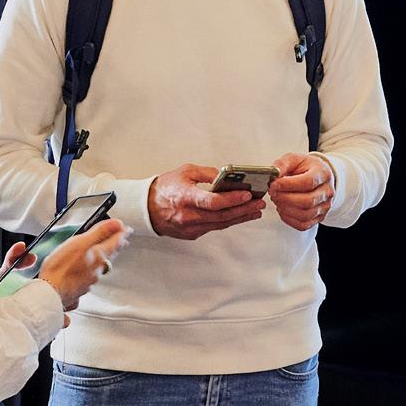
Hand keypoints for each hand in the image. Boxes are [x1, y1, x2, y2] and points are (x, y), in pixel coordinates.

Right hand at [38, 219, 129, 321]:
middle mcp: (97, 270)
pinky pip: (88, 279)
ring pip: (100, 268)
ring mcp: (89, 281)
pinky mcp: (79, 289)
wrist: (50, 292)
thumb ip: (99, 232)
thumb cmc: (60, 268)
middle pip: (110, 255)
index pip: (116, 242)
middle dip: (116, 246)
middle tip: (121, 240)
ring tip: (104, 254)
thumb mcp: (80, 243)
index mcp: (98, 257)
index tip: (127, 229)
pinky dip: (89, 273)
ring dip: (103, 259)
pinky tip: (85, 273)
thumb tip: (117, 224)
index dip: (122, 233)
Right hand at [147, 164, 265, 239]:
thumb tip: (226, 177)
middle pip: (222, 216)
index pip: (213, 202)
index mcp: (185, 197)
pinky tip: (239, 216)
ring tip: (255, 210)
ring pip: (221, 224)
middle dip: (243, 209)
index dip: (232, 199)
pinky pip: (214, 227)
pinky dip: (228, 221)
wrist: (145, 207)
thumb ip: (206, 173)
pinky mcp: (192, 234)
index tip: (247, 194)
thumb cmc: (165, 187)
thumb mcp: (184, 172)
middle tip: (259, 203)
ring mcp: (190, 227)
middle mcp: (188, 215)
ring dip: (240, 217)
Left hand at [269, 153, 334, 230]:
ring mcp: (324, 206)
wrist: (317, 177)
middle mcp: (327, 191)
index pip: (308, 182)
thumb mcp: (293, 159)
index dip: (288, 185)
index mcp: (323, 174)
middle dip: (285, 198)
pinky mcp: (319, 217)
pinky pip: (303, 225)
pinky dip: (288, 219)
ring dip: (285, 209)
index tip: (273, 184)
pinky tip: (282, 209)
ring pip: (305, 215)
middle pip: (307, 201)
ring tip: (277, 200)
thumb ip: (282, 165)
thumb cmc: (305, 168)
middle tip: (273, 193)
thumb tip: (273, 174)